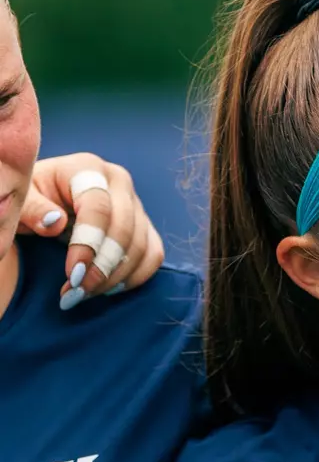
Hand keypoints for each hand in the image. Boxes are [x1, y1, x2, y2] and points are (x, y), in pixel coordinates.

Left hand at [18, 153, 164, 307]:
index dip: (88, 243)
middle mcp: (119, 182)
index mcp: (88, 168)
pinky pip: (153, 255)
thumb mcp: (22, 200)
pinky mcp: (146, 226)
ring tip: (86, 293)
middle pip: (124, 228)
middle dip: (103, 266)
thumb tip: (55, 222)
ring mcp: (137, 204)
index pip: (98, 207)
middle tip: (80, 291)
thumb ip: (32, 209)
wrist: (52, 200)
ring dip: (116, 276)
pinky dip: (134, 276)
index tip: (74, 274)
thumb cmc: (35, 200)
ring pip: (141, 245)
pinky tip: (108, 288)